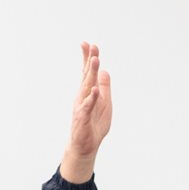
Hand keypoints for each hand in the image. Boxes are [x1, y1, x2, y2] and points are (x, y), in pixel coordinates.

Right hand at [60, 42, 111, 183]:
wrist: (85, 145)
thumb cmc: (94, 124)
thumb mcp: (105, 103)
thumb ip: (105, 87)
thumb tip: (106, 71)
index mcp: (88, 92)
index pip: (87, 72)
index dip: (87, 58)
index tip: (88, 44)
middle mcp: (83, 96)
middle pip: (87, 75)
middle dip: (90, 60)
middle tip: (93, 46)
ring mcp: (82, 106)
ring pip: (87, 87)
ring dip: (91, 73)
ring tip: (96, 60)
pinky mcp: (83, 117)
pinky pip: (88, 106)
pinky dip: (92, 98)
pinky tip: (95, 89)